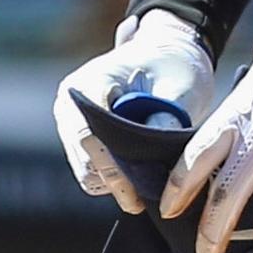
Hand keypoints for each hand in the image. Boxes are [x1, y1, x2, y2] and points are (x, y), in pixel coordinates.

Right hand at [52, 9, 213, 213]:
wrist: (168, 54)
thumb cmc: (175, 65)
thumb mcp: (182, 86)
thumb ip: (168, 115)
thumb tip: (152, 148)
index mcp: (90, 83)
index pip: (89, 135)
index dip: (113, 167)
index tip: (139, 192)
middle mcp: (70, 103)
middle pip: (84, 159)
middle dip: (116, 180)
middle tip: (147, 198)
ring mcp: (71, 122)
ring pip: (87, 171)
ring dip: (116, 181)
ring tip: (149, 182)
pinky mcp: (81, 138)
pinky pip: (92, 171)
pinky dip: (115, 178)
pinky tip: (141, 172)